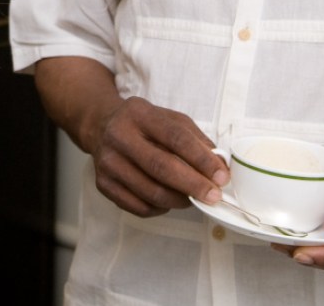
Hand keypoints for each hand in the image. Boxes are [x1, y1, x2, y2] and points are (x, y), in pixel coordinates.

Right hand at [87, 96, 229, 217]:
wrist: (101, 127)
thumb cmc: (144, 125)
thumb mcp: (170, 119)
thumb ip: (196, 139)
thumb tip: (220, 167)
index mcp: (139, 113)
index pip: (175, 138)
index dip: (202, 160)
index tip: (222, 177)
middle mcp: (119, 136)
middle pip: (162, 167)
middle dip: (193, 185)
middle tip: (214, 196)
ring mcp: (108, 162)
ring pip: (151, 192)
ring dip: (180, 200)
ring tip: (194, 198)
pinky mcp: (103, 184)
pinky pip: (139, 207)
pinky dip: (161, 209)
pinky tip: (169, 201)